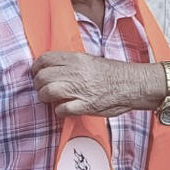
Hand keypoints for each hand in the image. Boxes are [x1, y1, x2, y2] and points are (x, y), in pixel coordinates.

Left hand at [31, 51, 148, 116]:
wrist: (133, 84)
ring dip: (44, 97)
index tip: (36, 73)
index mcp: (76, 58)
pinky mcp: (85, 105)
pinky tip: (63, 109)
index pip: (45, 59)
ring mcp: (79, 89)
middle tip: (41, 88)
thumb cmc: (114, 73)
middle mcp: (75, 72)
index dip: (36, 67)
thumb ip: (72, 63)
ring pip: (48, 92)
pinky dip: (59, 111)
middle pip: (43, 77)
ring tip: (49, 99)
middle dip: (38, 84)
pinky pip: (61, 109)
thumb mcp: (91, 60)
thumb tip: (55, 68)